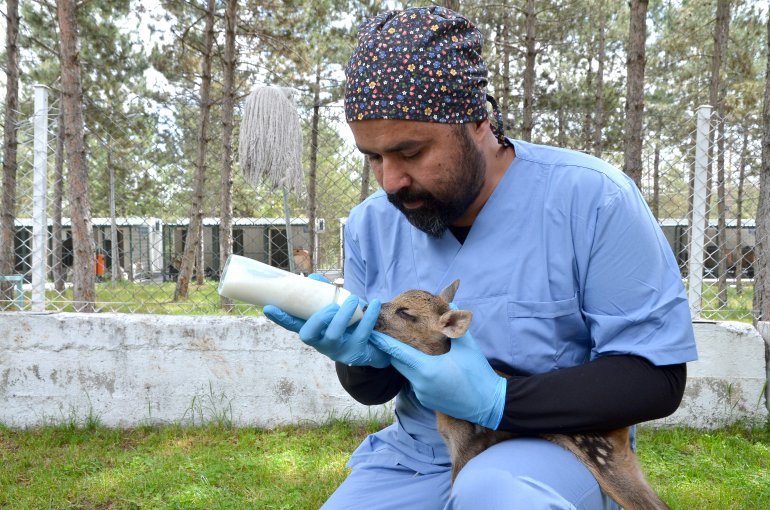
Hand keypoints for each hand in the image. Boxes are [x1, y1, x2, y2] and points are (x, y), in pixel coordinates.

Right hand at [263, 275, 389, 368]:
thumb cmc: (347, 327)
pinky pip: (361, 334)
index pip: (293, 326)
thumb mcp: (334, 313)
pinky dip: (367, 316)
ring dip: (343, 315)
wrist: (371, 350)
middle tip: (333, 305)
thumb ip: (324, 296)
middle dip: (319, 317)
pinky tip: (372, 303)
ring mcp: (337, 350)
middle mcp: (320, 344)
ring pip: (334, 334)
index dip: (281, 317)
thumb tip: (313, 279)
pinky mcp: (355, 352)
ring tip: (353, 299)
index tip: (269, 307)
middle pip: (309, 335)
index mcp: (313, 332)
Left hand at [369, 328, 505, 428]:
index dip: (382, 342)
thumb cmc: (478, 374)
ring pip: (406, 373)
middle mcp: (420, 384)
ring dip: (404, 360)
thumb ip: (455, 325)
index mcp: (427, 370)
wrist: (489, 405)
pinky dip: (414, 371)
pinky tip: (422, 363)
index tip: (370, 332)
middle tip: (385, 334)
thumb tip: (450, 303)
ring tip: (405, 345)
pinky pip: (414, 382)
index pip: (397, 353)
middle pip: (397, 363)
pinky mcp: (426, 401)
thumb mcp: (468, 347)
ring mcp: (422, 394)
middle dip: (391, 349)